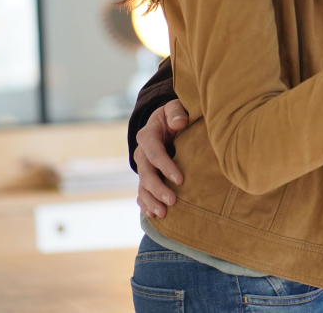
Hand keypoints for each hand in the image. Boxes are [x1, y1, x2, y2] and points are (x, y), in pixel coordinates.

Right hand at [135, 99, 187, 219]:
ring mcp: (142, 166)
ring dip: (151, 201)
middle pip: (146, 174)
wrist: (164, 122)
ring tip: (163, 214)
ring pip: (142, 186)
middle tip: (173, 201)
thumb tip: (179, 123)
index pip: (155, 153)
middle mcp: (141, 153)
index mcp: (147, 136)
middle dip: (158, 189)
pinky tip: (152, 215)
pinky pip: (141, 192)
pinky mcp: (146, 176)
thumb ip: (176, 112)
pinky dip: (145, 204)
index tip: (180, 179)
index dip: (166, 167)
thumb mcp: (174, 108)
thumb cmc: (174, 114)